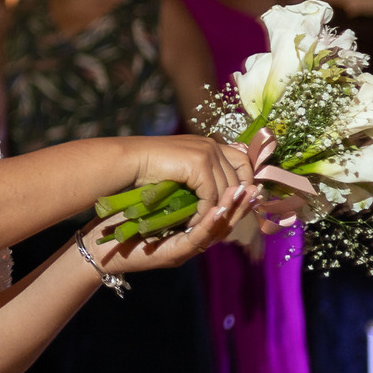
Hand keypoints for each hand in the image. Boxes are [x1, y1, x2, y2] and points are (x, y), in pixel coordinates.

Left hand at [85, 180, 254, 277]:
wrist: (100, 245)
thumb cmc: (126, 217)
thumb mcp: (159, 200)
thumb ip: (180, 188)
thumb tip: (200, 162)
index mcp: (194, 229)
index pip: (226, 213)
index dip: (241, 198)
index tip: (251, 179)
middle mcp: (194, 241)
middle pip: (228, 223)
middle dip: (242, 203)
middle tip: (255, 186)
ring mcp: (185, 249)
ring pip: (217, 232)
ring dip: (232, 211)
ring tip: (244, 192)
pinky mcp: (174, 255)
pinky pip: (198, 239)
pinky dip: (209, 223)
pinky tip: (217, 208)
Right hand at [129, 135, 253, 220]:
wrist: (128, 161)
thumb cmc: (147, 168)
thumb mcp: (180, 170)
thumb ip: (198, 176)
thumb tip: (216, 195)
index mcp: (208, 144)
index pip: (242, 161)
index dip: (244, 182)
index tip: (236, 202)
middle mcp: (211, 145)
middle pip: (239, 177)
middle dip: (234, 202)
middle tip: (223, 221)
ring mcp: (207, 153)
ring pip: (226, 190)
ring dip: (216, 212)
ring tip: (205, 227)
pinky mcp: (199, 164)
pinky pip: (210, 195)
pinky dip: (203, 213)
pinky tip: (191, 223)